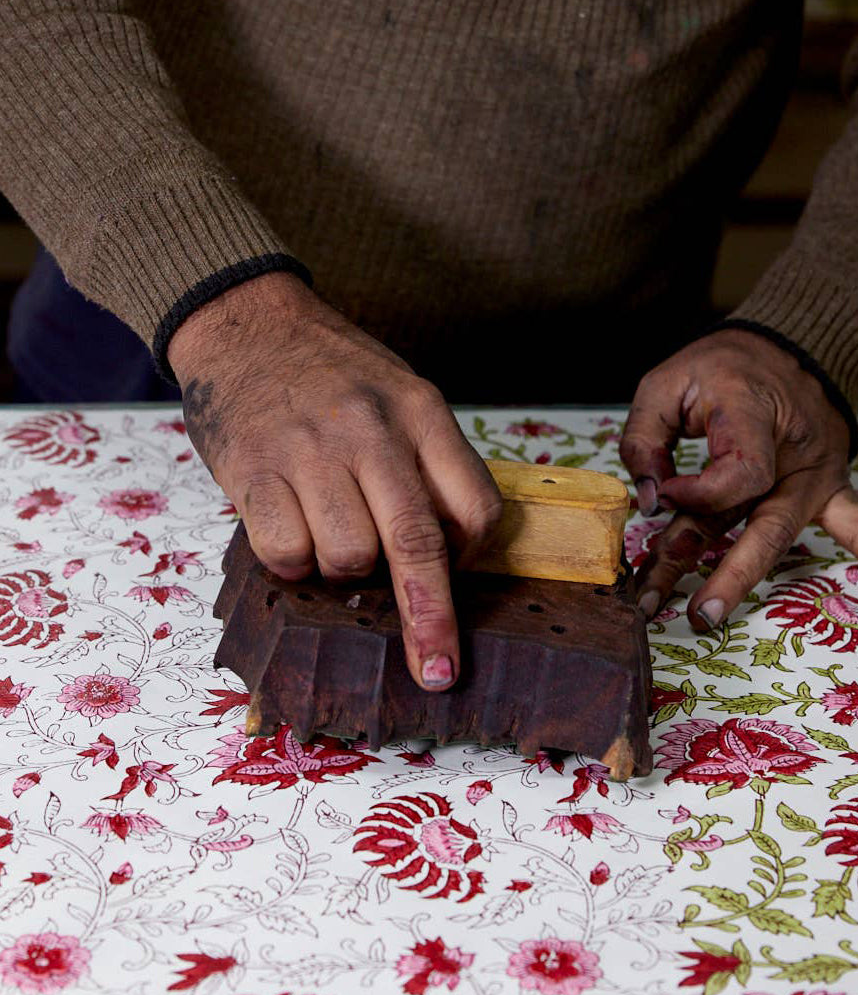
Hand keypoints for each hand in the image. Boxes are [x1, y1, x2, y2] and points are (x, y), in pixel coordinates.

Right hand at [168, 272, 501, 690]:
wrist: (246, 321)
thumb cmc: (332, 371)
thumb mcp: (401, 393)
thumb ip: (430, 461)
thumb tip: (452, 553)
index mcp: (422, 412)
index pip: (474, 506)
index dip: (472, 559)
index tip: (459, 579)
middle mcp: (372, 431)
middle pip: (418, 543)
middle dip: (431, 620)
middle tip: (438, 673)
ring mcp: (312, 450)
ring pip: (350, 557)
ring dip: (343, 569)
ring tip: (326, 529)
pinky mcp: (255, 469)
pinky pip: (288, 553)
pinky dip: (293, 564)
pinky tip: (289, 531)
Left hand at [619, 328, 857, 629]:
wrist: (785, 344)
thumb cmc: (719, 368)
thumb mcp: (667, 384)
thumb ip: (645, 440)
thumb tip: (646, 502)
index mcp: (754, 415)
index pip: (735, 476)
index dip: (694, 495)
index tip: (661, 495)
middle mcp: (793, 450)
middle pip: (762, 525)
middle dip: (724, 574)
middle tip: (694, 614)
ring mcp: (816, 474)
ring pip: (778, 535)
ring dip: (738, 579)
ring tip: (706, 619)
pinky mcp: (828, 486)